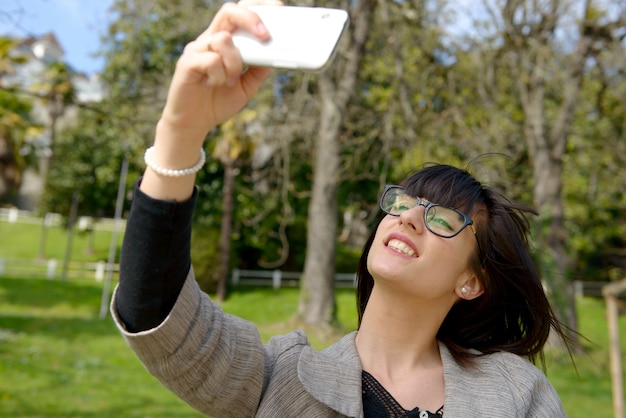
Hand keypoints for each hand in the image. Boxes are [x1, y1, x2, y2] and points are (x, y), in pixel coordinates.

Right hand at [157, 0, 282, 143]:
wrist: (193, 123)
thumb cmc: (218, 101)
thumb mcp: (246, 87)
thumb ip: (257, 71)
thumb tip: (272, 55)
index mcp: (225, 41)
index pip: (240, 13)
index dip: (258, 6)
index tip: (278, 8)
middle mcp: (210, 40)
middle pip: (229, 11)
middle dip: (251, 19)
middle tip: (265, 37)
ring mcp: (197, 49)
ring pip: (223, 38)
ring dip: (234, 62)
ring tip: (230, 81)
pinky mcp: (187, 63)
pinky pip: (211, 59)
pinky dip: (220, 75)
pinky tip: (215, 85)